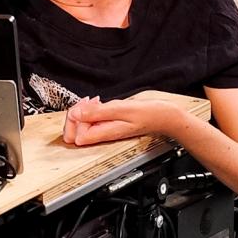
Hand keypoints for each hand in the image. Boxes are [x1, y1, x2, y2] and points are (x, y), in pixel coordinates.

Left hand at [62, 95, 176, 147]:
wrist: (163, 117)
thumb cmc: (147, 114)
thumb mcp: (120, 109)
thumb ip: (97, 112)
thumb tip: (76, 115)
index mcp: (103, 134)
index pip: (74, 136)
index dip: (74, 120)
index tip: (83, 108)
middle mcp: (102, 135)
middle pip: (74, 132)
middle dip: (76, 114)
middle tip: (86, 103)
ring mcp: (104, 130)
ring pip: (81, 125)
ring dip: (83, 110)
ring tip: (93, 101)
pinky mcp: (106, 125)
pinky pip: (90, 120)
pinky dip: (90, 109)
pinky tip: (97, 103)